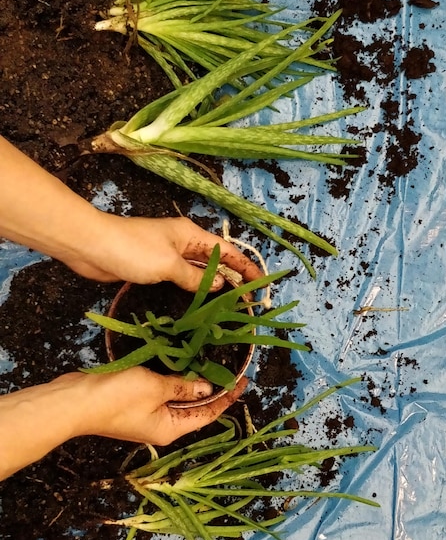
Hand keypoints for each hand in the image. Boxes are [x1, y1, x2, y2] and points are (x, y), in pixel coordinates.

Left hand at [0, 136, 263, 291]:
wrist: (92, 246)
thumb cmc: (132, 249)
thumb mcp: (168, 265)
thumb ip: (195, 277)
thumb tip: (217, 286)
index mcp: (191, 235)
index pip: (227, 250)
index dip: (245, 266)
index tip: (260, 282)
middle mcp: (183, 242)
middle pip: (216, 260)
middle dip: (233, 277)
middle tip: (248, 299)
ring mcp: (168, 255)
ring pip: (199, 271)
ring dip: (214, 285)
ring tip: (229, 304)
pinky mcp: (154, 266)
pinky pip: (181, 278)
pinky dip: (193, 288)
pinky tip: (199, 302)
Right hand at [0, 366, 247, 479]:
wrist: (76, 401)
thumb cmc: (118, 397)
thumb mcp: (156, 388)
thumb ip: (183, 386)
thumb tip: (206, 387)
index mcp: (171, 429)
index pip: (208, 414)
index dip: (227, 398)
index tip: (243, 381)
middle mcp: (162, 427)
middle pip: (195, 409)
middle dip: (213, 390)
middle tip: (230, 368)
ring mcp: (147, 416)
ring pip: (179, 400)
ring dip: (192, 383)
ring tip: (210, 363)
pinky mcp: (135, 405)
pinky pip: (162, 393)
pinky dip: (173, 380)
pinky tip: (180, 364)